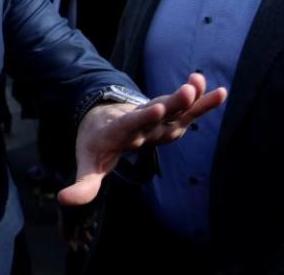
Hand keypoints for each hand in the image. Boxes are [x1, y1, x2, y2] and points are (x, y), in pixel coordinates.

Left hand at [57, 73, 226, 206]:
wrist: (100, 117)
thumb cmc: (96, 143)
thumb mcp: (88, 164)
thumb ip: (83, 184)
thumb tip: (63, 200)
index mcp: (117, 132)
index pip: (130, 124)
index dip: (142, 118)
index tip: (155, 108)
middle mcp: (137, 122)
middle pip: (156, 113)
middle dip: (171, 103)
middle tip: (186, 91)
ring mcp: (152, 117)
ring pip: (171, 108)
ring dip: (186, 99)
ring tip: (199, 83)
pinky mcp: (165, 116)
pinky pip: (184, 110)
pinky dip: (200, 103)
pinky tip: (219, 92)